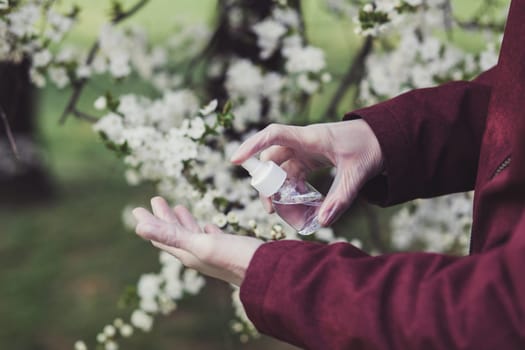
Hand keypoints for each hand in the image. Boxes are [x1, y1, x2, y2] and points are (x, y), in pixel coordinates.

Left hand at [132, 197, 262, 285]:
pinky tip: (207, 226)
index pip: (161, 237)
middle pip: (175, 233)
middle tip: (156, 199)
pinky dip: (204, 230)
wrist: (265, 271)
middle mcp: (197, 254)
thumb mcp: (199, 244)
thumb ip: (171, 235)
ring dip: (183, 221)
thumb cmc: (233, 257)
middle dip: (164, 216)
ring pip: (193, 235)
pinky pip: (211, 238)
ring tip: (179, 207)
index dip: (149, 223)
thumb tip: (138, 228)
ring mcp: (213, 253)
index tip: (136, 209)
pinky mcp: (228, 250)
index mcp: (187, 253)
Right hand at [230, 120, 382, 225]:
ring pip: (281, 172)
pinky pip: (293, 176)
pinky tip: (301, 207)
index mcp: (310, 138)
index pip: (274, 135)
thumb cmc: (371, 148)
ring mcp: (305, 151)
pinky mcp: (309, 160)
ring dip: (281, 192)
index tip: (235, 160)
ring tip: (290, 215)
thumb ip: (340, 198)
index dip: (252, 145)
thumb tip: (323, 222)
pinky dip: (293, 191)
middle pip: (272, 161)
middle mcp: (302, 143)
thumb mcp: (357, 174)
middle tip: (271, 210)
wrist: (384, 138)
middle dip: (268, 186)